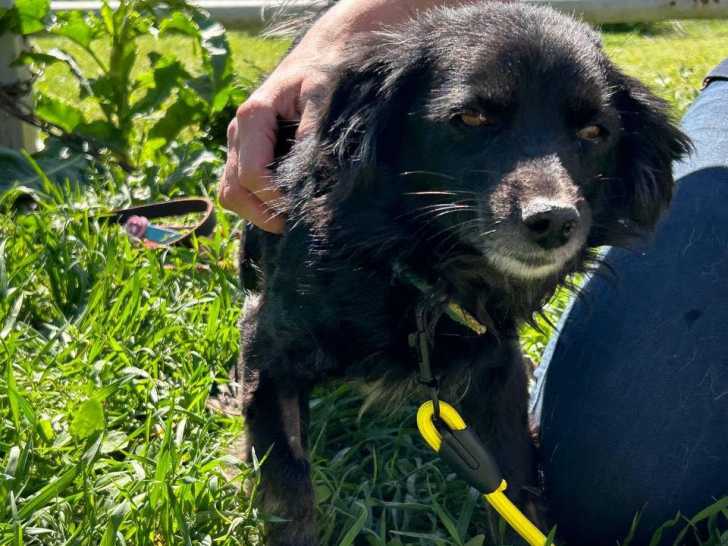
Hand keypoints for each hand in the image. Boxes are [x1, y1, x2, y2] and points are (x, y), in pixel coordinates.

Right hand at [220, 0, 476, 232]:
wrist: (321, 56)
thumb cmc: (324, 72)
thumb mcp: (323, 95)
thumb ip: (313, 131)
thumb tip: (311, 174)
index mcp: (252, 117)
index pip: (250, 176)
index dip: (274, 200)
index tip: (303, 209)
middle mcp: (237, 132)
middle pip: (233, 192)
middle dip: (262, 214)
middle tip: (297, 226)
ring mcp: (238, 144)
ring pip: (233, 194)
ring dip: (259, 212)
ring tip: (292, 220)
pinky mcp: (247, 152)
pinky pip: (242, 187)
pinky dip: (260, 203)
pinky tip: (288, 206)